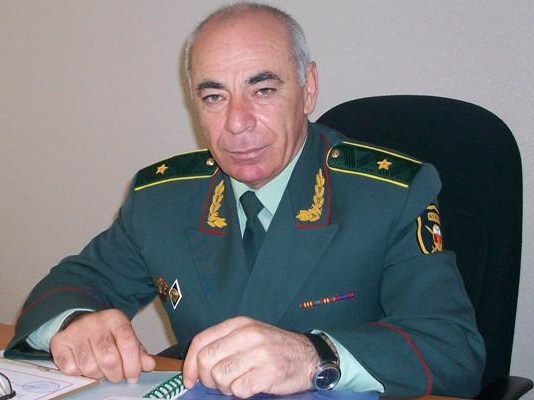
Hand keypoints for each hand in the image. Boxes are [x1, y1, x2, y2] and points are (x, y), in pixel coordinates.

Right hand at [50, 309, 154, 382]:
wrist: (79, 322)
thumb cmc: (107, 334)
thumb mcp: (125, 337)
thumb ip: (138, 351)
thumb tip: (149, 365)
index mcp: (115, 318)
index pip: (127, 344)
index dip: (132, 365)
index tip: (133, 376)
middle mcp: (95, 322)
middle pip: (108, 358)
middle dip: (115, 374)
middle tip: (117, 376)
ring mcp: (76, 332)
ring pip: (89, 367)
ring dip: (98, 375)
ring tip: (101, 370)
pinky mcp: (59, 342)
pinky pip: (71, 369)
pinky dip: (79, 373)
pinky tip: (84, 365)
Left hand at [182, 316, 317, 397]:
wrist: (309, 356)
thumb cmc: (274, 348)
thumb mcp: (249, 335)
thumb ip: (223, 343)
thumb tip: (194, 366)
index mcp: (239, 324)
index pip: (201, 341)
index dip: (189, 363)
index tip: (190, 379)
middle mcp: (248, 335)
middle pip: (206, 360)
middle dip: (207, 378)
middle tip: (218, 382)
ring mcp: (259, 353)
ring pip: (220, 376)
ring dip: (225, 387)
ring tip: (238, 382)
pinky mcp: (268, 372)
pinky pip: (239, 389)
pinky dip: (241, 393)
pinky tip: (250, 386)